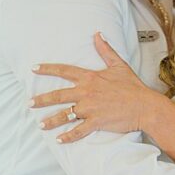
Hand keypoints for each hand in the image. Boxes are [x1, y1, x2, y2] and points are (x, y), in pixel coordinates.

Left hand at [31, 32, 156, 142]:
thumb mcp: (119, 65)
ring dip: (51, 121)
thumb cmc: (133, 87)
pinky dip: (68, 137)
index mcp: (90, 78)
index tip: (33, 69)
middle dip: (42, 100)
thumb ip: (105, 50)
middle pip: (58, 95)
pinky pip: (79, 131)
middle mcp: (87, 92)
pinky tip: (59, 140)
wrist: (145, 106)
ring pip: (65, 115)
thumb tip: (97, 34)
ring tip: (40, 125)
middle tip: (29, 103)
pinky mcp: (96, 122)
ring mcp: (90, 108)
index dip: (48, 69)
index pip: (64, 71)